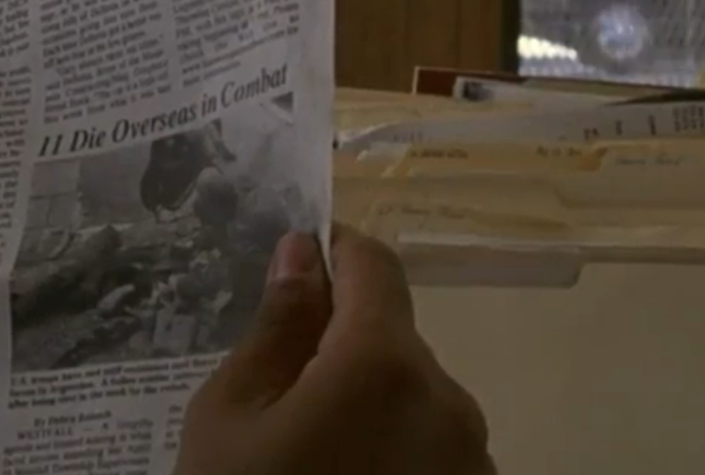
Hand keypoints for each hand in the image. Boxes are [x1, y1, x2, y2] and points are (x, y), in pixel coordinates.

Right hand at [176, 226, 493, 473]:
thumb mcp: (230, 417)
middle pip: (394, 338)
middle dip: (341, 345)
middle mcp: (448, 401)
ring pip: (417, 398)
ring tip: (308, 452)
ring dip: (370, 404)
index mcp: (382, 363)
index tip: (296, 259)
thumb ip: (276, 328)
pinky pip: (434, 451)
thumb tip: (302, 254)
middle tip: (277, 388)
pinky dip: (394, 452)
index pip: (374, 266)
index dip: (335, 250)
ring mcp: (473, 460)